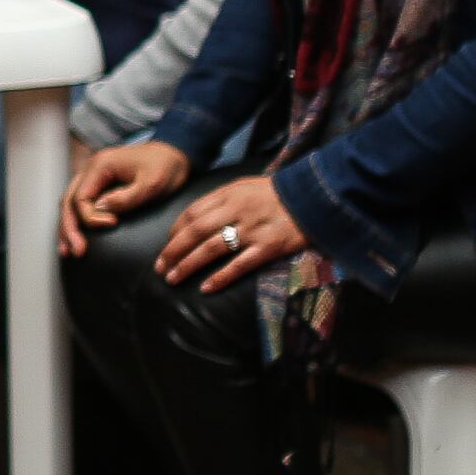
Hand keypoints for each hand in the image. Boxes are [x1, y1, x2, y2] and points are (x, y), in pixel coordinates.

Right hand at [60, 139, 192, 252]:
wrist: (173, 154)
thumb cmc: (165, 166)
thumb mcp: (152, 184)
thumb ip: (126, 197)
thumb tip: (100, 209)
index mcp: (101, 165)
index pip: (81, 197)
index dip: (91, 217)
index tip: (112, 224)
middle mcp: (91, 169)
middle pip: (68, 201)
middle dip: (70, 228)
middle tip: (76, 251)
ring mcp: (93, 176)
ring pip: (69, 204)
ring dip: (67, 227)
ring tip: (68, 250)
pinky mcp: (98, 184)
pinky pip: (79, 203)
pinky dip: (75, 221)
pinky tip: (74, 237)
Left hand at [155, 172, 298, 289]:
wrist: (315, 197)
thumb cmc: (278, 193)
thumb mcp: (246, 186)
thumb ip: (222, 198)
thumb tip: (195, 217)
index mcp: (230, 194)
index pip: (192, 212)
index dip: (175, 231)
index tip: (166, 245)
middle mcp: (237, 210)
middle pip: (195, 232)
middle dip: (173, 251)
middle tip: (160, 267)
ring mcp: (253, 230)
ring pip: (211, 249)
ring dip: (188, 265)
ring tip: (173, 278)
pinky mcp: (269, 247)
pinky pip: (239, 265)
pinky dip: (220, 277)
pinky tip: (206, 288)